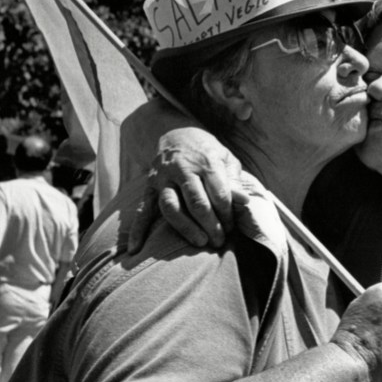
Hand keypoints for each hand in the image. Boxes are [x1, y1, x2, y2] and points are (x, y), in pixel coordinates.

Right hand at [127, 127, 248, 252]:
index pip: (218, 193)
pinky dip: (138, 229)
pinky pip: (143, 208)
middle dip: (210, 225)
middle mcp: (182, 169)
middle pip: (196, 202)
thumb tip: (244, 201)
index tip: (231, 227)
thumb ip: (234, 180)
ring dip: (185, 227)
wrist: (176, 134)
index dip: (227, 214)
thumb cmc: (206, 151)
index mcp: (206, 161)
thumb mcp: (225, 158)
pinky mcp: (150, 186)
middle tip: (219, 241)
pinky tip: (137, 248)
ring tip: (199, 242)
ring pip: (171, 206)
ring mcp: (163, 178)